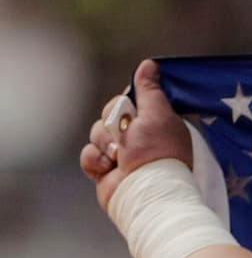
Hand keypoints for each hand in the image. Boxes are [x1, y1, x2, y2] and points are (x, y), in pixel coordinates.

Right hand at [79, 59, 192, 211]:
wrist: (145, 193)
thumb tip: (149, 65)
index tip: (130, 110)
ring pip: (96, 134)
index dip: (123, 105)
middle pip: (108, 116)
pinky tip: (108, 168)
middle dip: (112, 125)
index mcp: (155, 124)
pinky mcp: (106, 171)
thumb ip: (150, 90)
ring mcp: (121, 156)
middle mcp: (139, 139)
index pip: (128, 102)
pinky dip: (95, 160)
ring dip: (104, 144)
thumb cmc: (158, 154)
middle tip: (126, 137)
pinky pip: (88, 155)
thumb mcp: (157, 114)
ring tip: (120, 158)